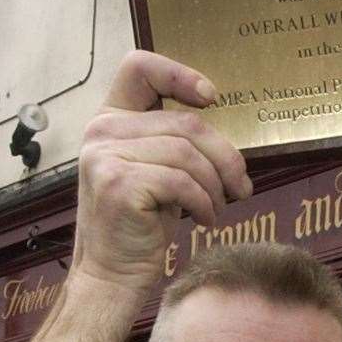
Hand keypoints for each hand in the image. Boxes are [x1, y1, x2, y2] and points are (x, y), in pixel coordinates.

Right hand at [71, 51, 252, 293]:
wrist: (112, 274)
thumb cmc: (142, 224)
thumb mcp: (157, 171)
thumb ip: (174, 141)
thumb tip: (225, 133)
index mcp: (108, 120)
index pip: (139, 67)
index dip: (180, 74)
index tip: (212, 99)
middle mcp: (100, 131)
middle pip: (186, 123)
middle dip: (225, 157)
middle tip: (241, 187)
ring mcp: (105, 157)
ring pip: (188, 154)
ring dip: (216, 185)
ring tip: (217, 207)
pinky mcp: (119, 184)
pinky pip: (183, 182)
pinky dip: (204, 203)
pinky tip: (204, 219)